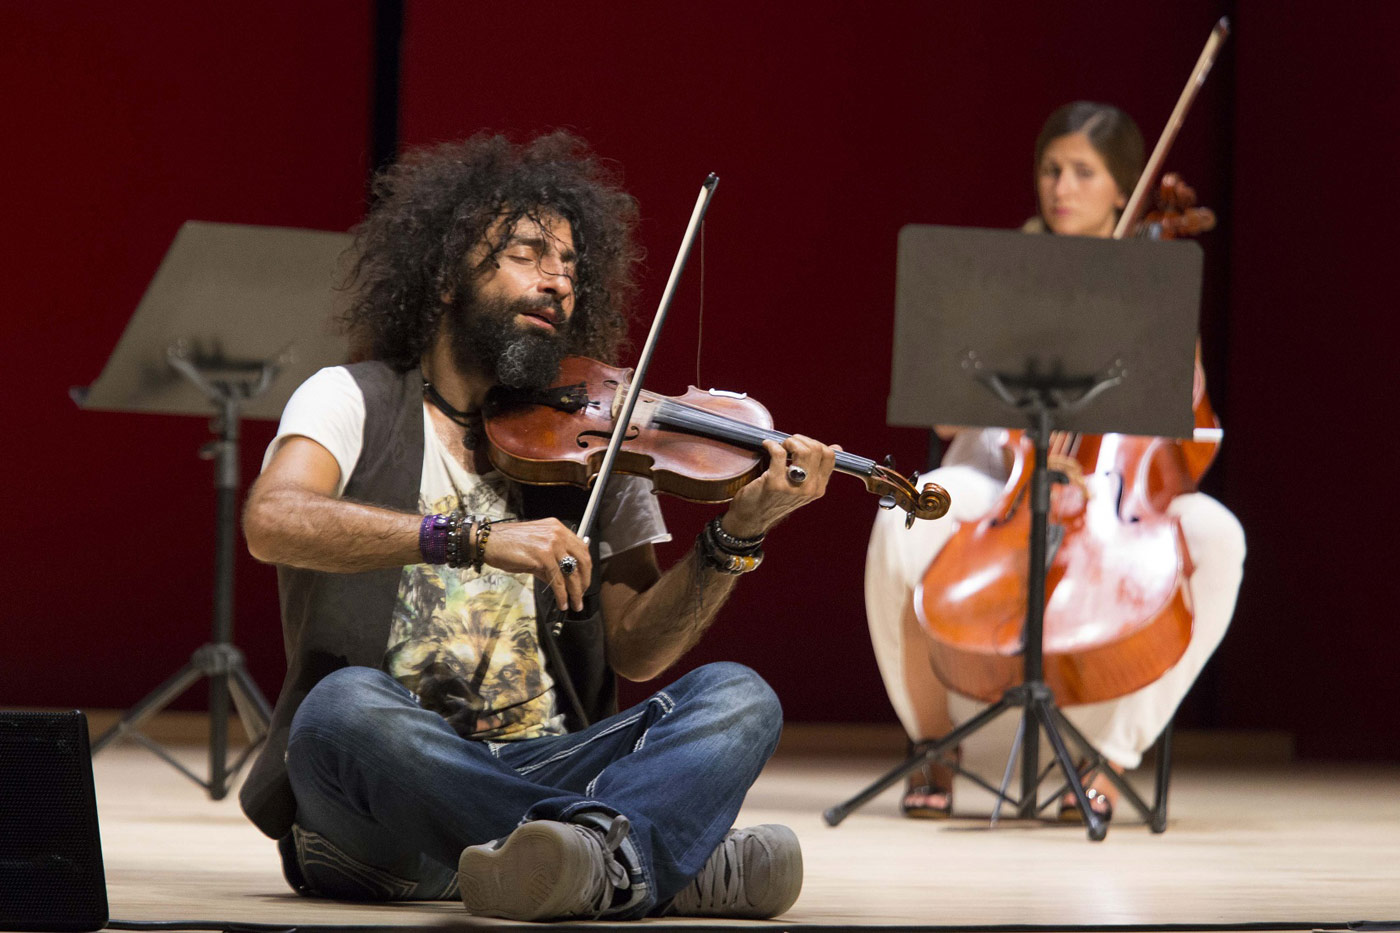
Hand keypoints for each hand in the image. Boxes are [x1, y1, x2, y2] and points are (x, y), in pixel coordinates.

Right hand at [479, 518, 590, 612]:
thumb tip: (564, 581)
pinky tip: (562, 603)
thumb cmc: (508, 545)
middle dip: (585, 581)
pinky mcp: (543, 557)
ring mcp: (551, 544)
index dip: (586, 568)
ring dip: (576, 592)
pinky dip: (562, 595)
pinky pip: (557, 580)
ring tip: (575, 604)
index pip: (581, 548)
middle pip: (582, 560)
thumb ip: (552, 563)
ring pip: (571, 573)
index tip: (585, 581)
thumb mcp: (536, 549)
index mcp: (557, 528)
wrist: (489, 542)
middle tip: (582, 595)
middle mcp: (557, 533)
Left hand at [721, 435, 838, 538]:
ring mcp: (794, 487)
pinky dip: (771, 444)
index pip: (830, 456)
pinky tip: (767, 446)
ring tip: (780, 446)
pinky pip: (779, 453)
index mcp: (819, 488)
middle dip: (800, 440)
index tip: (801, 445)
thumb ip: (817, 469)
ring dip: (789, 442)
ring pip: (802, 450)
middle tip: (787, 445)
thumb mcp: (801, 487)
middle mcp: (810, 489)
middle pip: (816, 449)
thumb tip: (836, 448)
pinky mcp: (775, 484)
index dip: (815, 443)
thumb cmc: (775, 498)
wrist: (752, 517)